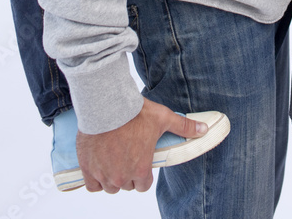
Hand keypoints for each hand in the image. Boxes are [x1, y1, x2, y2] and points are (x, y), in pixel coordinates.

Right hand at [77, 98, 205, 193]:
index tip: (140, 161)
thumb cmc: (135, 112)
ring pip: (109, 186)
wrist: (107, 105)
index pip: (143, 186)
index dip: (142, 174)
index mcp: (141, 170)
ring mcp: (103, 174)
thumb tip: (204, 130)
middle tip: (127, 155)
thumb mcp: (163, 118)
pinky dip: (95, 178)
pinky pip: (92, 185)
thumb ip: (184, 127)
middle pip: (125, 185)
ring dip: (111, 177)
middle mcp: (122, 177)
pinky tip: (99, 166)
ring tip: (113, 158)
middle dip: (127, 174)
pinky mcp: (88, 169)